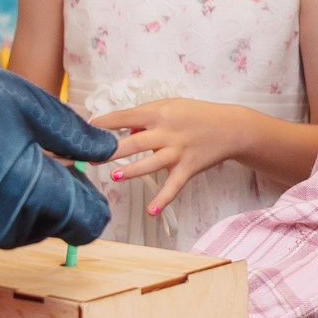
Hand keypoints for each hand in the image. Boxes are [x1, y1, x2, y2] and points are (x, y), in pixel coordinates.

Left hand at [90, 97, 251, 218]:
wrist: (231, 128)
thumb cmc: (197, 115)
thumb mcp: (171, 106)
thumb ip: (146, 118)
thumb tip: (125, 131)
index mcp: (160, 113)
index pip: (126, 116)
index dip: (105, 123)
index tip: (86, 129)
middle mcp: (168, 132)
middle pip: (135, 142)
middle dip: (112, 150)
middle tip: (92, 156)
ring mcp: (178, 151)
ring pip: (151, 162)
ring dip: (133, 170)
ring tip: (115, 176)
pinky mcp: (188, 168)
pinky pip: (174, 186)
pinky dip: (163, 200)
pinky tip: (151, 211)